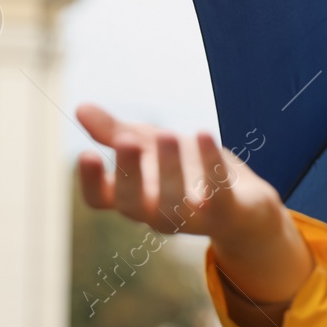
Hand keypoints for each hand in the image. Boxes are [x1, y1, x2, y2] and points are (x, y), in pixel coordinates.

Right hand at [75, 103, 312, 306]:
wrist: (247, 204)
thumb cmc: (190, 174)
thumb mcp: (150, 146)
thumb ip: (115, 131)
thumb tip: (79, 108)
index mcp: (135, 197)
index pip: (101, 199)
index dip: (91, 182)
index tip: (87, 153)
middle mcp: (158, 214)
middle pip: (133, 205)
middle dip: (130, 173)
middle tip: (127, 140)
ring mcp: (192, 218)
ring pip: (173, 205)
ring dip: (170, 169)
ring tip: (168, 133)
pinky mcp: (227, 213)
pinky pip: (218, 195)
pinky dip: (211, 166)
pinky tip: (204, 134)